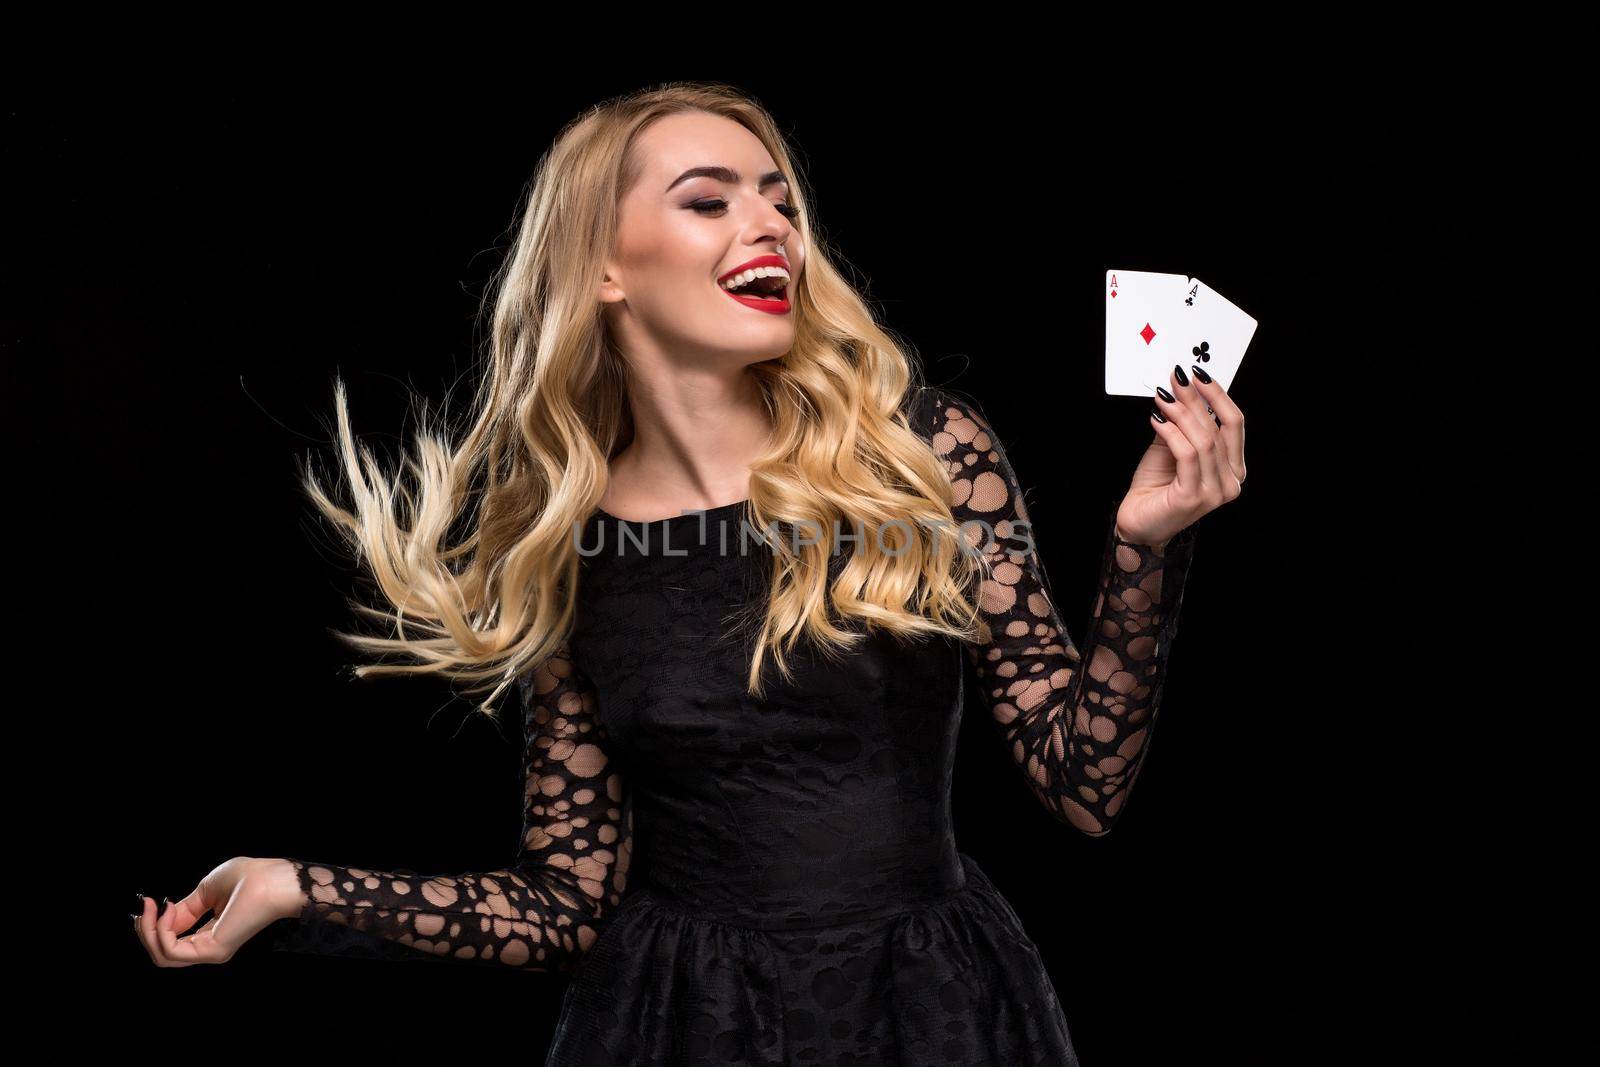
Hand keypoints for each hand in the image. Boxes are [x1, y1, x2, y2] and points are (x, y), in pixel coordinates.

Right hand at [132, 856, 304, 966]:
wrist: (272, 879)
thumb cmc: (249, 878)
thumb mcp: (205, 890)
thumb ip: (183, 909)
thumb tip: (163, 916)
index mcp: (209, 934)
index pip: (170, 942)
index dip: (151, 924)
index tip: (146, 902)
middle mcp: (209, 947)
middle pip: (161, 954)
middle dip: (145, 930)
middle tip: (145, 906)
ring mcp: (211, 952)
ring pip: (161, 956)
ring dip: (148, 930)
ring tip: (154, 907)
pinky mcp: (213, 950)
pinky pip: (171, 951)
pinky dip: (161, 930)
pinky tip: (168, 910)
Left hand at [1115, 363, 1246, 547]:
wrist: (1140, 523)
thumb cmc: (1157, 488)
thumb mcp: (1174, 448)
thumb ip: (1184, 424)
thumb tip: (1181, 389)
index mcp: (1233, 468)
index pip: (1234, 423)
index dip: (1218, 395)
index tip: (1199, 374)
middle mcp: (1231, 481)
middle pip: (1219, 428)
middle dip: (1197, 398)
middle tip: (1178, 378)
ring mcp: (1215, 492)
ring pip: (1204, 440)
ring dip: (1181, 413)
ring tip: (1163, 396)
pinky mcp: (1193, 498)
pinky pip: (1186, 454)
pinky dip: (1171, 432)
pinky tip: (1157, 419)